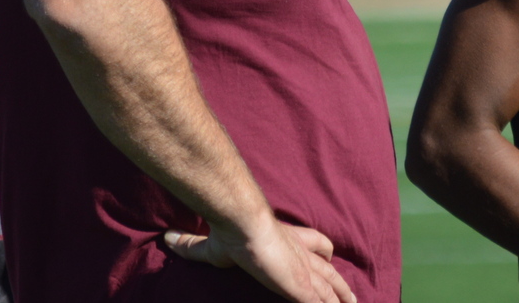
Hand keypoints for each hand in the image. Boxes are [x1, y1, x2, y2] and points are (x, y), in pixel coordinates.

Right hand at [164, 218, 356, 302]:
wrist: (244, 223)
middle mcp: (302, 255)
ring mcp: (305, 271)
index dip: (323, 252)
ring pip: (333, 289)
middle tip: (351, 297)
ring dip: (342, 299)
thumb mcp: (209, 245)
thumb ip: (191, 244)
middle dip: (340, 285)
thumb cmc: (231, 232)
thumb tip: (167, 238)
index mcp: (289, 241)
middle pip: (330, 271)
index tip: (328, 257)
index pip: (316, 245)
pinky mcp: (303, 287)